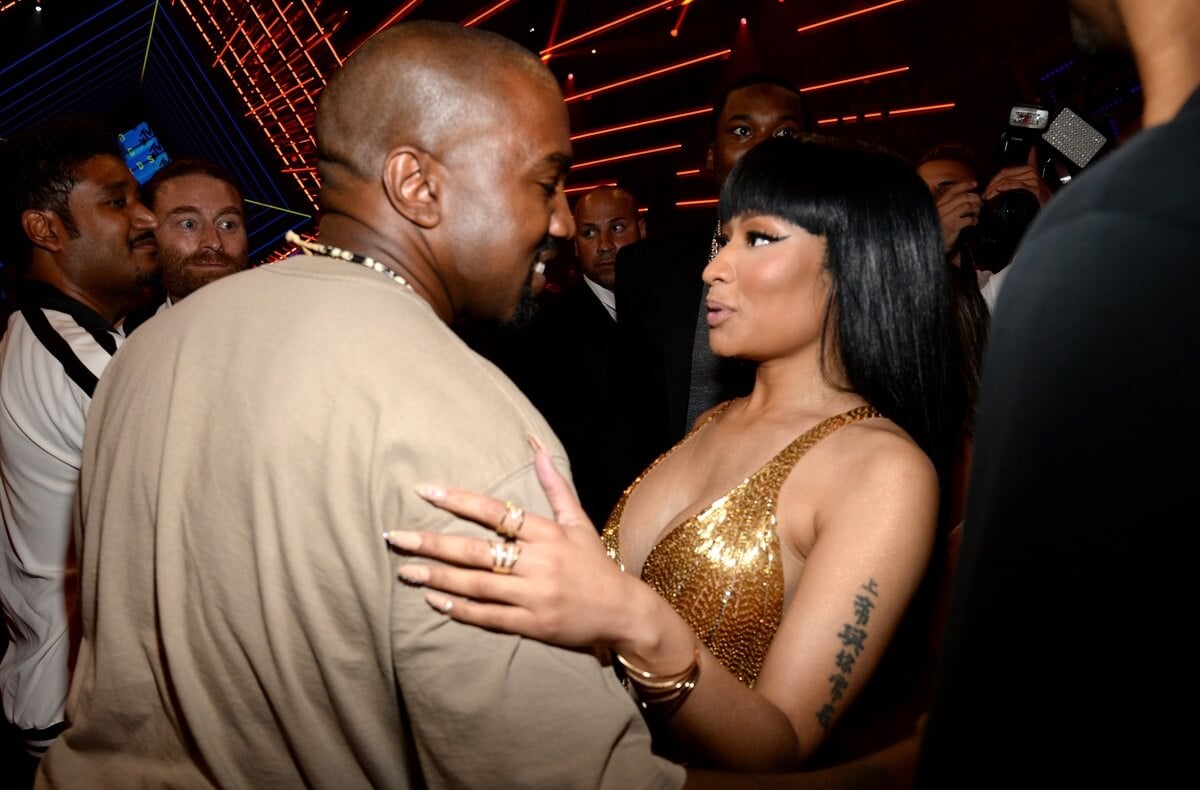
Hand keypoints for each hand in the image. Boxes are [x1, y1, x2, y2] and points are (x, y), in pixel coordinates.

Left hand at [385, 439, 637, 648]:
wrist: (623, 612)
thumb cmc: (595, 564)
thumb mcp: (577, 522)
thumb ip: (553, 485)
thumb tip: (535, 446)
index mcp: (548, 534)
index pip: (495, 512)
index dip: (458, 500)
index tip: (424, 491)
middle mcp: (539, 563)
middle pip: (477, 551)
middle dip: (433, 543)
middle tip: (395, 536)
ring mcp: (535, 596)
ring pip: (477, 584)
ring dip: (438, 577)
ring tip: (405, 570)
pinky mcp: (533, 624)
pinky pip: (489, 616)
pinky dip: (461, 609)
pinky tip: (435, 600)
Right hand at [934, 181, 981, 252]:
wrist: (931, 245)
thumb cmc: (937, 230)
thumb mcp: (939, 215)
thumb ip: (948, 205)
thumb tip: (964, 196)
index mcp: (938, 204)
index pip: (952, 190)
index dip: (965, 185)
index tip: (974, 184)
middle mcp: (941, 208)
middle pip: (962, 196)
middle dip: (974, 198)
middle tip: (980, 202)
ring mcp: (946, 217)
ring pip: (967, 205)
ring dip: (976, 209)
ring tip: (977, 213)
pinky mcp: (952, 226)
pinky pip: (968, 219)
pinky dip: (974, 220)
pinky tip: (974, 222)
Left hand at [983, 148, 1053, 206]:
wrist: (1052, 209)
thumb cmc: (1040, 200)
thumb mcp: (1027, 188)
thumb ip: (1017, 181)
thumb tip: (999, 186)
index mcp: (1029, 169)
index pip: (1006, 170)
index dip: (994, 178)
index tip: (987, 187)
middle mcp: (1031, 172)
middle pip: (1005, 173)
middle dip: (991, 184)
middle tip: (985, 194)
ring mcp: (1033, 180)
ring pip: (1008, 179)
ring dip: (994, 188)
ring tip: (988, 196)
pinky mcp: (1035, 188)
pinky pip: (1017, 184)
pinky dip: (1007, 186)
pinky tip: (1000, 189)